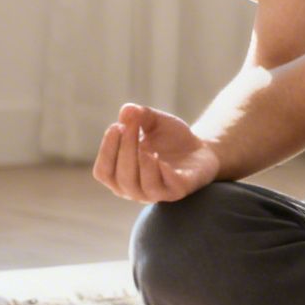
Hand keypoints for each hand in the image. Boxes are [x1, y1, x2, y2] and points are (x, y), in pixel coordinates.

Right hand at [94, 103, 220, 202]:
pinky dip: (162, 172)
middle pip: (122, 178)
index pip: (104, 172)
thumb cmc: (170, 138)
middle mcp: (135, 190)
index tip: (116, 126)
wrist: (200, 149)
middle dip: (125, 150)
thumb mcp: (154, 121)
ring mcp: (157, 193)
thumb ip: (139, 115)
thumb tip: (127, 110)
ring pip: (141, 187)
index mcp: (121, 175)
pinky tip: (160, 157)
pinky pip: (167, 187)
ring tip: (145, 145)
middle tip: (131, 127)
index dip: (107, 150)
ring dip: (141, 164)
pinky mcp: (179, 190)